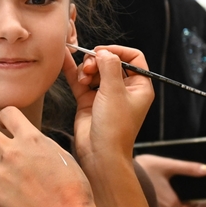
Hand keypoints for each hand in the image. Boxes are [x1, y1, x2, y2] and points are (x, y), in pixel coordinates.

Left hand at [0, 107, 94, 206]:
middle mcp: (13, 153)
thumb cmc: (72, 185)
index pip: (6, 112)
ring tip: (5, 168)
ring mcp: (2, 174)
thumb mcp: (60, 153)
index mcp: (32, 139)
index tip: (7, 125)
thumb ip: (38, 143)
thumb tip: (27, 139)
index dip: (5, 118)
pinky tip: (9, 187)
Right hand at [62, 46, 153, 168]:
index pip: (133, 58)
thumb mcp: (115, 92)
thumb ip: (109, 67)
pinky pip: (81, 81)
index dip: (118, 52)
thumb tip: (103, 52)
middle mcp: (124, 89)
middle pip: (110, 63)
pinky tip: (65, 61)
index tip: (102, 52)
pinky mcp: (88, 102)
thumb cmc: (115, 128)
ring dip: (86, 70)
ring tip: (83, 79)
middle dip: (97, 61)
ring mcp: (105, 95)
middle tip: (89, 68)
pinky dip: (74, 72)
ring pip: (94, 70)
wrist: (100, 154)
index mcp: (139, 86)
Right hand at [133, 154, 205, 206]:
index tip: (190, 196)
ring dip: (171, 206)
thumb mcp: (167, 164)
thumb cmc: (143, 167)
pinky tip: (158, 191)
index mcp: (171, 204)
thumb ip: (188, 168)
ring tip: (168, 189)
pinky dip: (162, 206)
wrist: (116, 172)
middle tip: (179, 190)